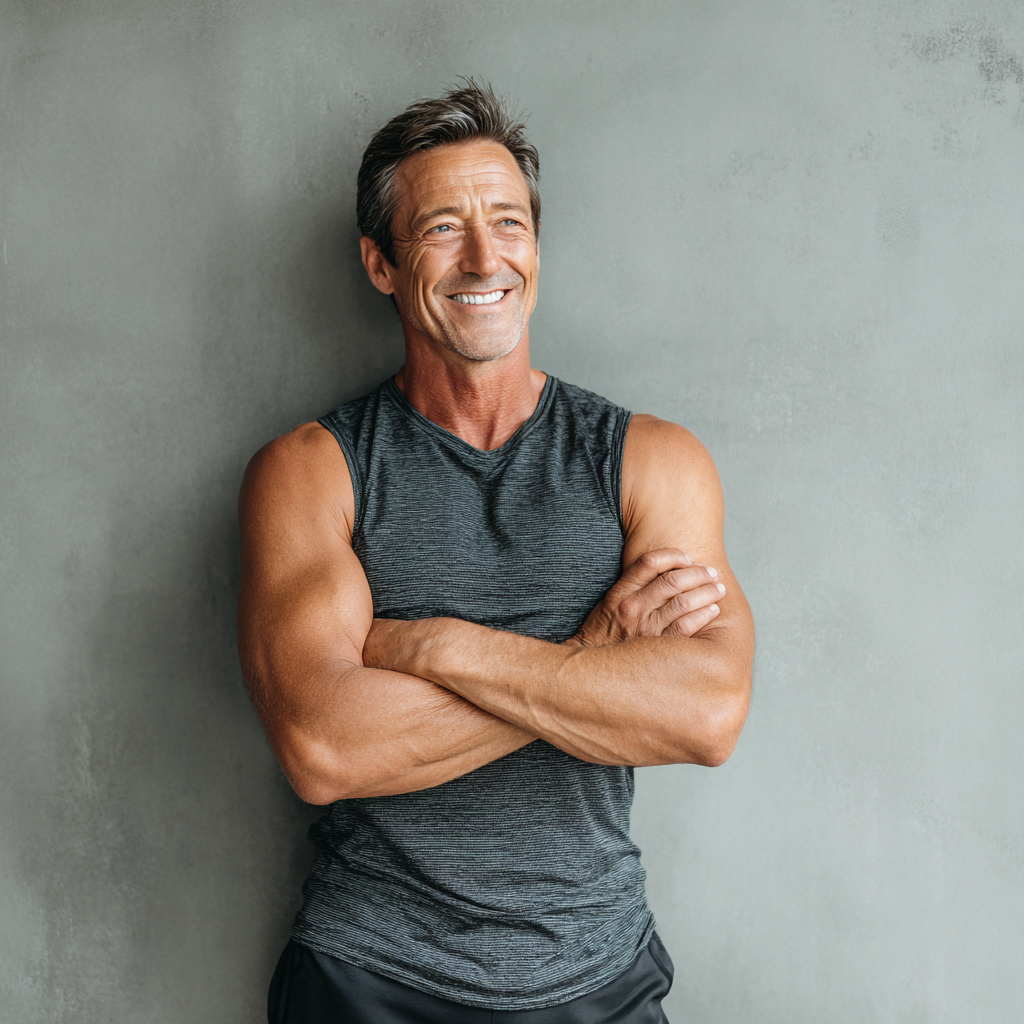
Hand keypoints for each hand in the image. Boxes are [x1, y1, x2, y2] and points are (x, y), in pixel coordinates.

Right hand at [568, 548, 723, 647]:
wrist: (591, 669)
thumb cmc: (602, 634)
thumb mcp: (608, 604)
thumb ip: (631, 586)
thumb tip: (663, 571)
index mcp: (621, 593)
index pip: (650, 562)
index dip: (673, 556)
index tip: (688, 557)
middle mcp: (633, 607)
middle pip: (672, 580)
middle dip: (697, 573)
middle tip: (712, 573)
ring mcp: (646, 628)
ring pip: (683, 602)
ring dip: (706, 593)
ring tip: (718, 590)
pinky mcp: (657, 647)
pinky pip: (685, 627)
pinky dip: (702, 616)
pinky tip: (712, 611)